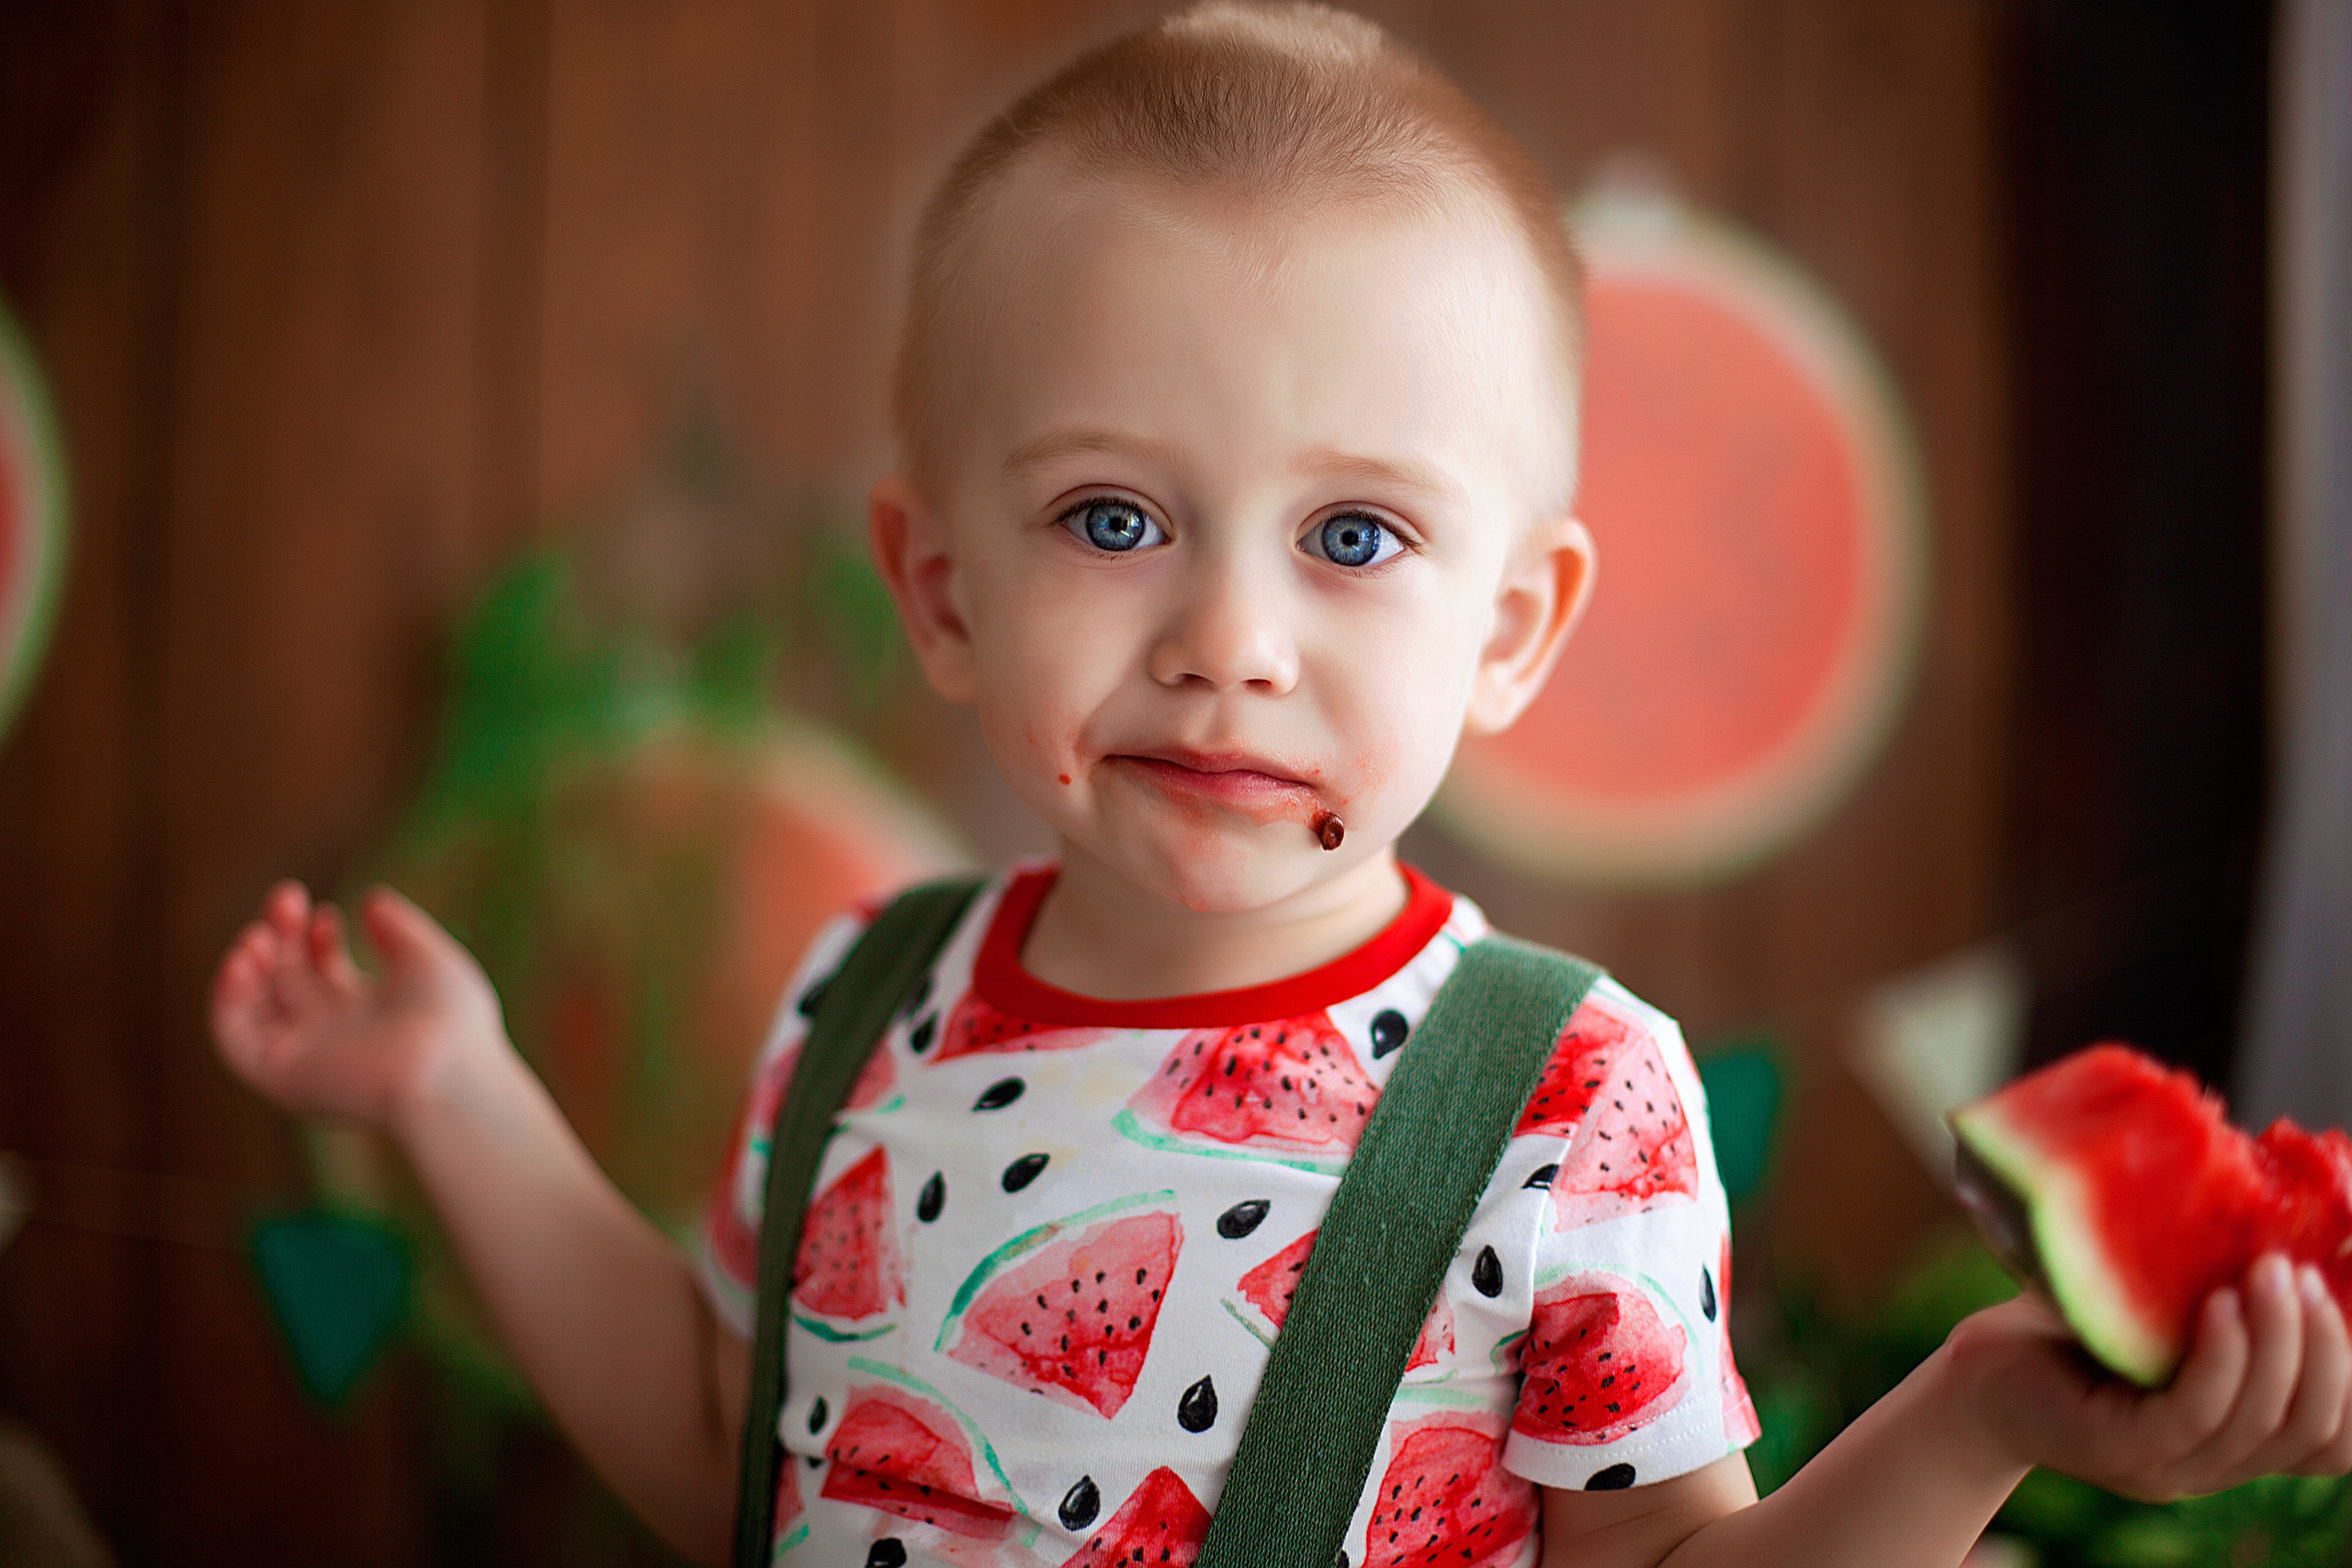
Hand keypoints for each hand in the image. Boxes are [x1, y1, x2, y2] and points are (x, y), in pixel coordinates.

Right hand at [211, 881, 506, 1132]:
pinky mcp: (282, 1078)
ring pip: (255, 1008)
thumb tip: (371, 900)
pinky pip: (236, 1041)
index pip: (323, 970)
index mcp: (370, 1013)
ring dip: (247, 965)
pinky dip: (226, 1000)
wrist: (445, 1076)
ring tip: (257, 934)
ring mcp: (306, 1059)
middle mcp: (334, 1037)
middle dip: (281, 935)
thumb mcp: (429, 957)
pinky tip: (239, 960)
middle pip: (288, 980)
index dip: (314, 936)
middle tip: (287, 897)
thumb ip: (399, 927)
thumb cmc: (451, 1019)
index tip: (325, 911)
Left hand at [1945, 1253, 2351, 1499]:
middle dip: (2327, 1349)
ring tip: (2270, 1272)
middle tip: (2305, 1274)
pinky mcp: (2123, 1451)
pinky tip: (2217, 1305)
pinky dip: (2220, 1358)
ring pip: (2262, 1420)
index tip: (2345, 1291)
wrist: (1976, 1371)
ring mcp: (2173, 1466)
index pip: (2337, 1437)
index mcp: (2240, 1437)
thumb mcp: (2159, 1308)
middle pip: (2315, 1428)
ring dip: (2279, 1342)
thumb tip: (2277, 1202)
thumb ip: (2216, 1287)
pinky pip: (2196, 1412)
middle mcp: (2217, 1463)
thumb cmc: (2070, 1330)